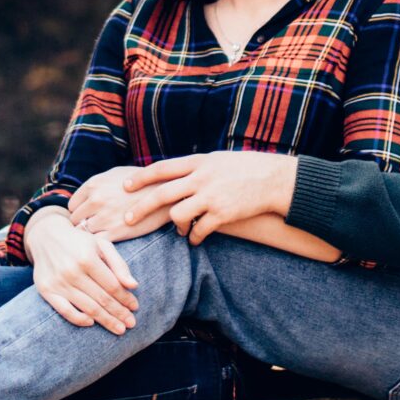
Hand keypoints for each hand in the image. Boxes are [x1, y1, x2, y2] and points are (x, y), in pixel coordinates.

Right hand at [26, 207, 139, 334]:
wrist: (46, 236)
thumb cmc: (79, 242)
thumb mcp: (101, 245)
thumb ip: (119, 264)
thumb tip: (134, 286)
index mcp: (87, 258)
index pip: (112, 285)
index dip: (125, 298)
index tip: (135, 307)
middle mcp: (71, 271)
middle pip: (102, 299)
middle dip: (119, 313)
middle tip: (131, 324)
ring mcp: (58, 283)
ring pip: (87, 308)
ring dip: (106, 320)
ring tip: (119, 328)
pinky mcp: (46, 290)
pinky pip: (65, 311)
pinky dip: (79, 319)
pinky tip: (92, 322)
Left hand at [66, 165, 184, 239]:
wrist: (169, 193)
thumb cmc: (144, 183)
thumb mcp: (117, 174)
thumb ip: (97, 184)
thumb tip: (84, 196)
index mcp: (94, 184)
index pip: (72, 205)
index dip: (80, 213)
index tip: (88, 218)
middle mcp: (96, 199)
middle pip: (74, 220)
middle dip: (82, 225)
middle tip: (92, 230)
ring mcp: (104, 216)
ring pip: (83, 233)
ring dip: (90, 237)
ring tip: (100, 237)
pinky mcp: (115, 232)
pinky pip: (96, 243)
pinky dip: (99, 246)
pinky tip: (108, 243)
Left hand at [122, 153, 297, 243]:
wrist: (274, 179)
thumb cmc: (246, 168)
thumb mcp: (218, 160)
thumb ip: (196, 168)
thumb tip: (174, 176)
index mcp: (199, 162)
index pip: (162, 168)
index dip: (141, 177)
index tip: (124, 185)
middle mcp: (202, 178)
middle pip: (162, 194)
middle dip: (142, 208)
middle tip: (127, 219)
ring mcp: (212, 196)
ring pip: (178, 215)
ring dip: (175, 226)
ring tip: (179, 231)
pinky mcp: (223, 214)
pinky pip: (199, 230)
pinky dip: (194, 237)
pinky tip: (195, 239)